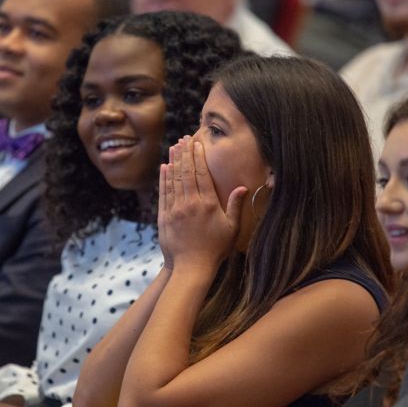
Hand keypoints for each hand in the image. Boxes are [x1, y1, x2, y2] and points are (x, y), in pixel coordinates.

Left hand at [159, 137, 246, 270]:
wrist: (191, 268)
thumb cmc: (215, 249)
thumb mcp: (231, 228)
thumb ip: (235, 206)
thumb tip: (243, 187)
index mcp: (208, 204)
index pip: (202, 174)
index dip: (199, 157)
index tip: (197, 143)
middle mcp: (190, 203)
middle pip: (186, 172)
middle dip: (185, 153)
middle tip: (184, 138)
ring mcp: (175, 209)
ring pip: (174, 179)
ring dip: (174, 161)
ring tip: (174, 147)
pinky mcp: (164, 217)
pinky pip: (164, 193)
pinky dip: (164, 178)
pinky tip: (165, 167)